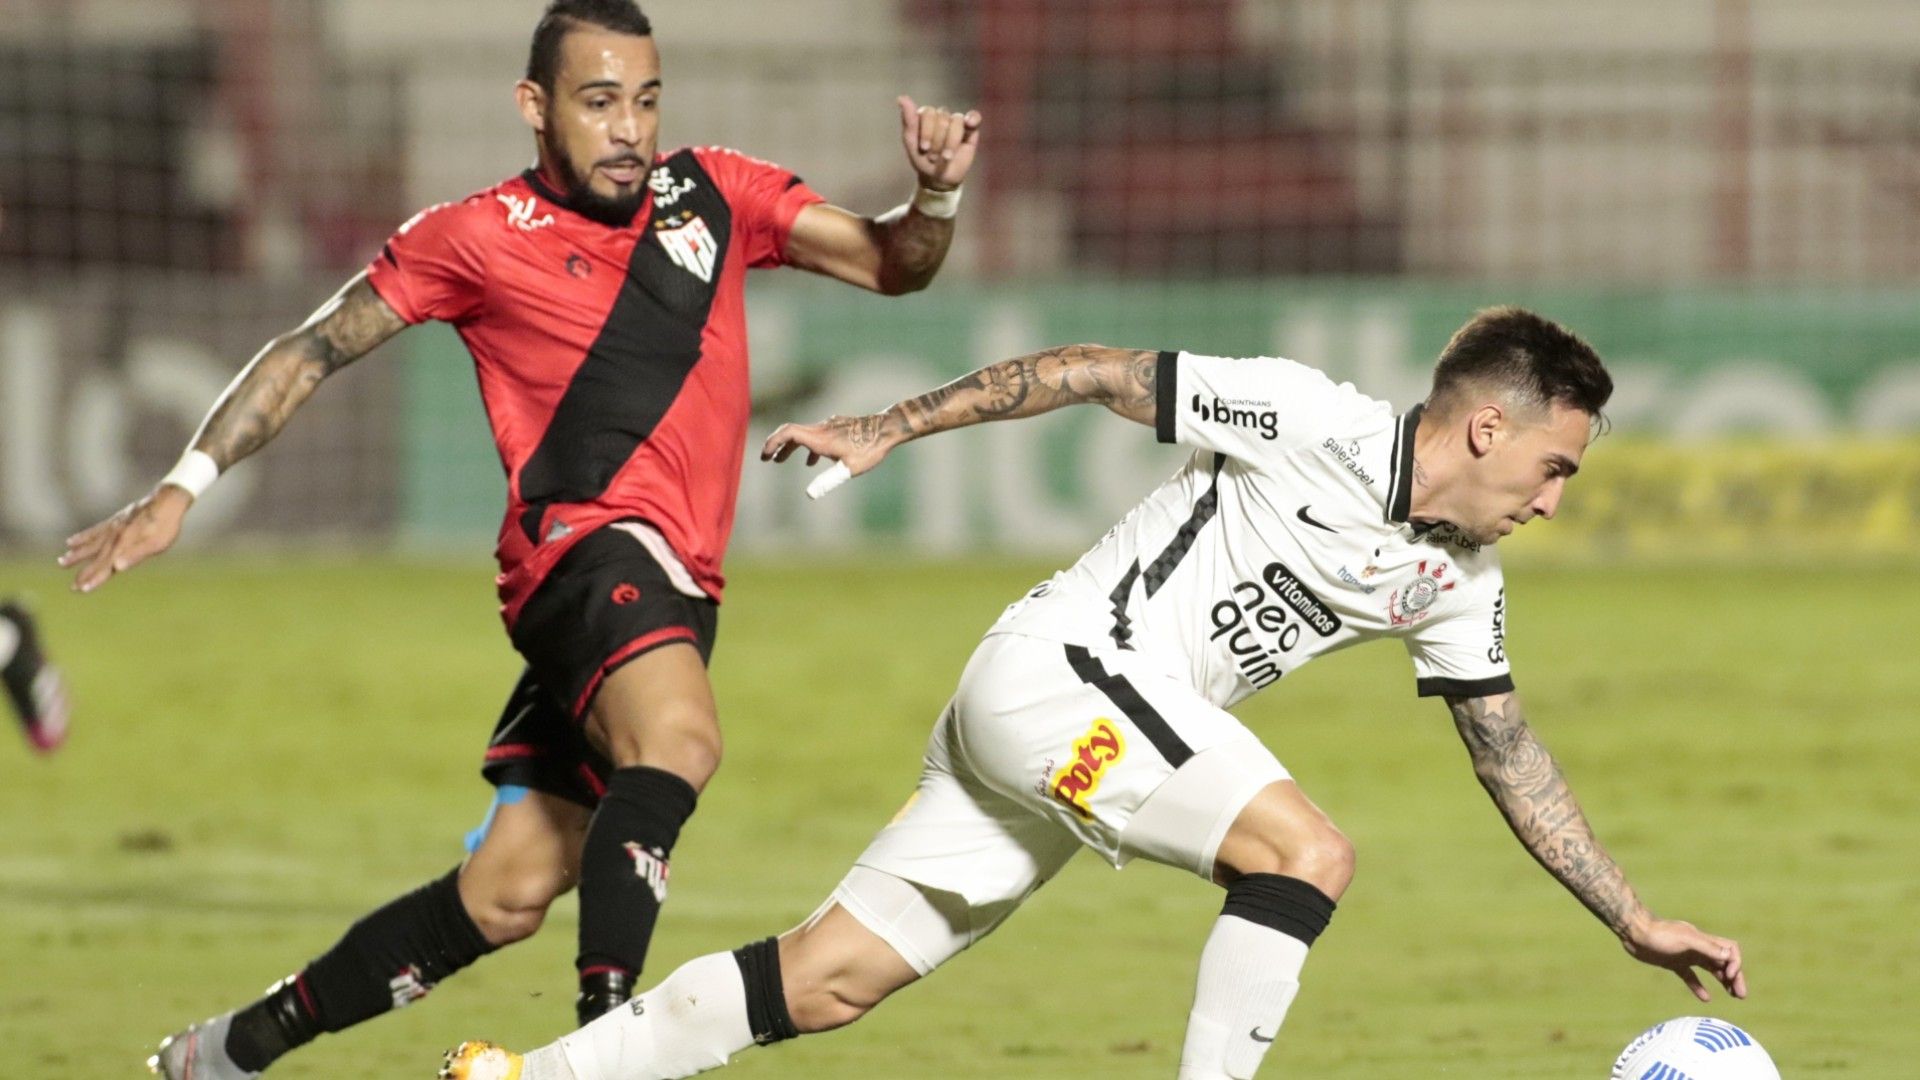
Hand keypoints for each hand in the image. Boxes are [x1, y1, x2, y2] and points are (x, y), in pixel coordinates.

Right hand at [57, 485, 192, 592]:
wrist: (167, 499)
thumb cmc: (165, 525)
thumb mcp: (157, 543)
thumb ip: (136, 555)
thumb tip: (118, 568)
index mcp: (124, 545)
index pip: (105, 566)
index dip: (94, 579)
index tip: (80, 589)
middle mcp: (114, 537)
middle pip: (96, 558)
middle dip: (84, 573)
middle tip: (72, 587)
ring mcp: (113, 528)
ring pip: (90, 544)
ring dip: (76, 554)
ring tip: (62, 562)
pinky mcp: (115, 520)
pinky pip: (94, 530)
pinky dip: (82, 537)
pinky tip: (70, 541)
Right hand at [760, 413, 897, 478]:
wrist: (887, 429)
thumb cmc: (870, 449)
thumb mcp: (849, 469)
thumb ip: (828, 481)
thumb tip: (809, 495)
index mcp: (820, 438)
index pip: (788, 433)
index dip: (773, 442)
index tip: (764, 456)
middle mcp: (822, 429)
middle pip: (791, 433)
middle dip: (776, 446)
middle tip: (765, 459)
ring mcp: (830, 426)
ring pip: (804, 435)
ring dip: (791, 448)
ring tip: (781, 461)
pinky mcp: (837, 427)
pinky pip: (816, 436)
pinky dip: (808, 447)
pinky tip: (813, 461)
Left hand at [898, 96, 981, 191]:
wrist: (939, 178)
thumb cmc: (923, 160)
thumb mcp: (911, 142)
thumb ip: (908, 120)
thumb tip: (901, 97)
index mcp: (925, 116)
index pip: (928, 112)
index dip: (927, 131)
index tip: (924, 148)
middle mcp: (941, 116)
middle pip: (942, 118)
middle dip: (938, 141)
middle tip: (934, 157)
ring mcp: (956, 122)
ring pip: (956, 121)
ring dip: (950, 142)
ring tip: (946, 157)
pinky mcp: (971, 130)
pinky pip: (974, 117)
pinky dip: (973, 119)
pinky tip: (969, 124)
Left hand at [1621, 916, 1746, 1001]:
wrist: (1633, 933)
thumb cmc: (1659, 934)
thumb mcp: (1685, 940)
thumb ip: (1707, 947)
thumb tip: (1730, 955)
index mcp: (1703, 941)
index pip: (1730, 950)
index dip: (1735, 963)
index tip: (1730, 976)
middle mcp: (1698, 948)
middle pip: (1724, 962)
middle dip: (1735, 977)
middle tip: (1741, 995)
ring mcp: (1686, 956)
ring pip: (1711, 969)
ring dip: (1723, 981)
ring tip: (1733, 996)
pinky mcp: (1674, 963)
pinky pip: (1691, 976)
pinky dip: (1699, 987)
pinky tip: (1706, 998)